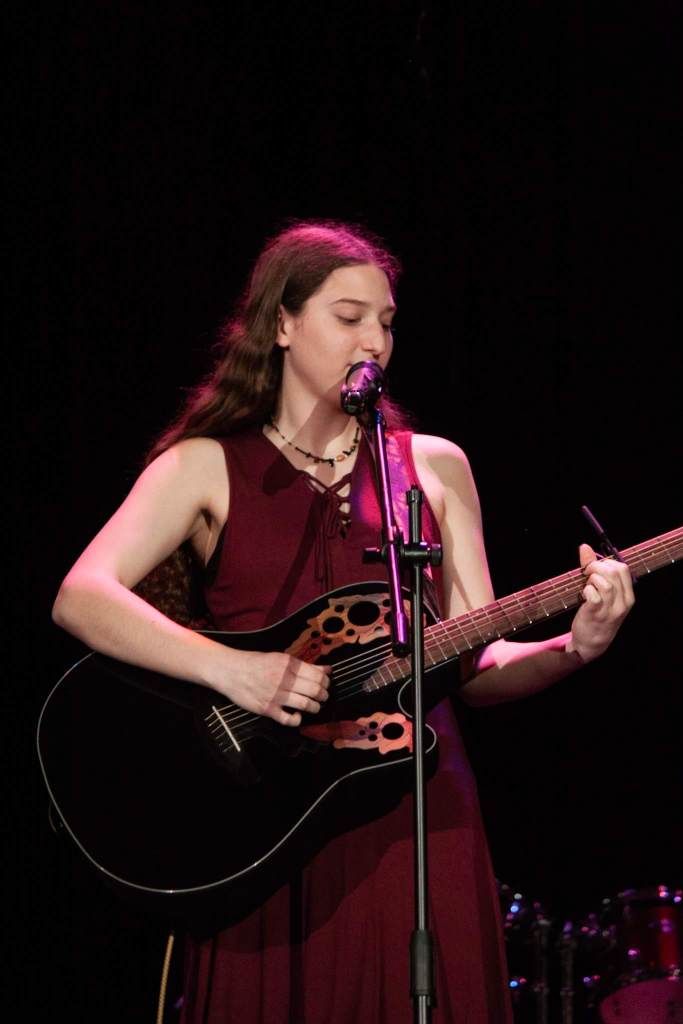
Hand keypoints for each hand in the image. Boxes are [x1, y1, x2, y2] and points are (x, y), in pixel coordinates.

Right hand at [213, 649, 330, 726]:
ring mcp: (275, 695)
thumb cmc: (254, 663)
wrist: (230, 671)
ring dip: (315, 707)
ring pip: (306, 705)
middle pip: (314, 690)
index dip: (326, 681)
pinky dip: (297, 719)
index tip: (326, 684)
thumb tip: (326, 669)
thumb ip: (303, 665)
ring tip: (314, 706)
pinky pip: (288, 719)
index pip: (317, 675)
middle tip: (323, 696)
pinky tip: (297, 716)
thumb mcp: (279, 658)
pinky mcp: (267, 709)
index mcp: (288, 664)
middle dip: (323, 695)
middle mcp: (283, 679)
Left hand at [567, 543, 634, 662]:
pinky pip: (593, 595)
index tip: (595, 568)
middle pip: (613, 572)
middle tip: (586, 574)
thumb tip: (584, 547)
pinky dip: (586, 590)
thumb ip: (592, 568)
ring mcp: (610, 609)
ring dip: (591, 579)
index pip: (623, 569)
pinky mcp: (596, 614)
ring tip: (586, 585)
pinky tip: (583, 595)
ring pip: (605, 582)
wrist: (592, 643)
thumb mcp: (601, 592)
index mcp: (627, 596)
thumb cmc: (597, 613)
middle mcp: (622, 602)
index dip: (606, 562)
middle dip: (596, 567)